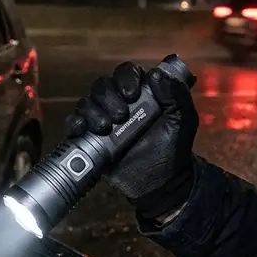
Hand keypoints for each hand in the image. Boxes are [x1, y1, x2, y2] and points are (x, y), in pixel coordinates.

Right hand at [65, 59, 198, 220]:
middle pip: (102, 86)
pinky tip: (82, 129)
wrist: (160, 183)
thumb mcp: (183, 120)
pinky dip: (74, 123)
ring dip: (93, 111)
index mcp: (141, 94)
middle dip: (108, 98)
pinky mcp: (90, 139)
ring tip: (105, 128)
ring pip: (87, 102)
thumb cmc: (172, 150)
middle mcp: (119, 103)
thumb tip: (157, 73)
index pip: (126, 73)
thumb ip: (176, 95)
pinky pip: (74, 123)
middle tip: (121, 116)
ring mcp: (102, 120)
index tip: (132, 94)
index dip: (125, 79)